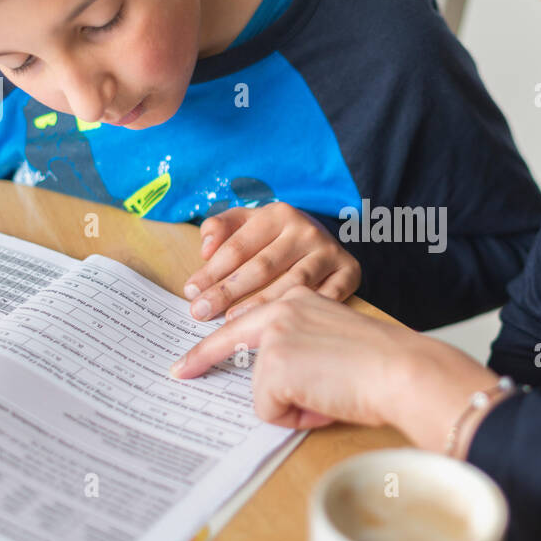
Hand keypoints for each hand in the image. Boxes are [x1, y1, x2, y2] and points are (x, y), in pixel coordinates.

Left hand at [169, 287, 497, 449]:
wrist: (402, 371)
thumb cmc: (383, 366)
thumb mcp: (333, 344)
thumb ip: (301, 351)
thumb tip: (274, 388)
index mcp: (299, 298)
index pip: (246, 320)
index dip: (213, 345)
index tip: (188, 359)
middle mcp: (282, 309)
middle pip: (228, 341)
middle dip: (202, 359)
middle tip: (179, 372)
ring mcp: (276, 336)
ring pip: (262, 390)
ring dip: (292, 404)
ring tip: (329, 396)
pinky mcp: (275, 365)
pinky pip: (270, 411)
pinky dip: (297, 417)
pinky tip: (325, 403)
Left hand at [182, 202, 360, 321]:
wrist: (327, 241)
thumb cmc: (277, 238)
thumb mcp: (249, 223)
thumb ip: (221, 228)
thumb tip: (205, 249)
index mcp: (279, 214)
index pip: (238, 246)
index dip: (211, 271)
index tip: (191, 292)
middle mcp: (307, 230)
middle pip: (261, 267)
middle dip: (227, 291)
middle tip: (201, 312)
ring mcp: (329, 252)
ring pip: (291, 285)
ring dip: (260, 305)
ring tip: (231, 323)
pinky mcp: (349, 272)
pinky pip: (324, 297)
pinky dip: (302, 311)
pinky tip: (280, 326)